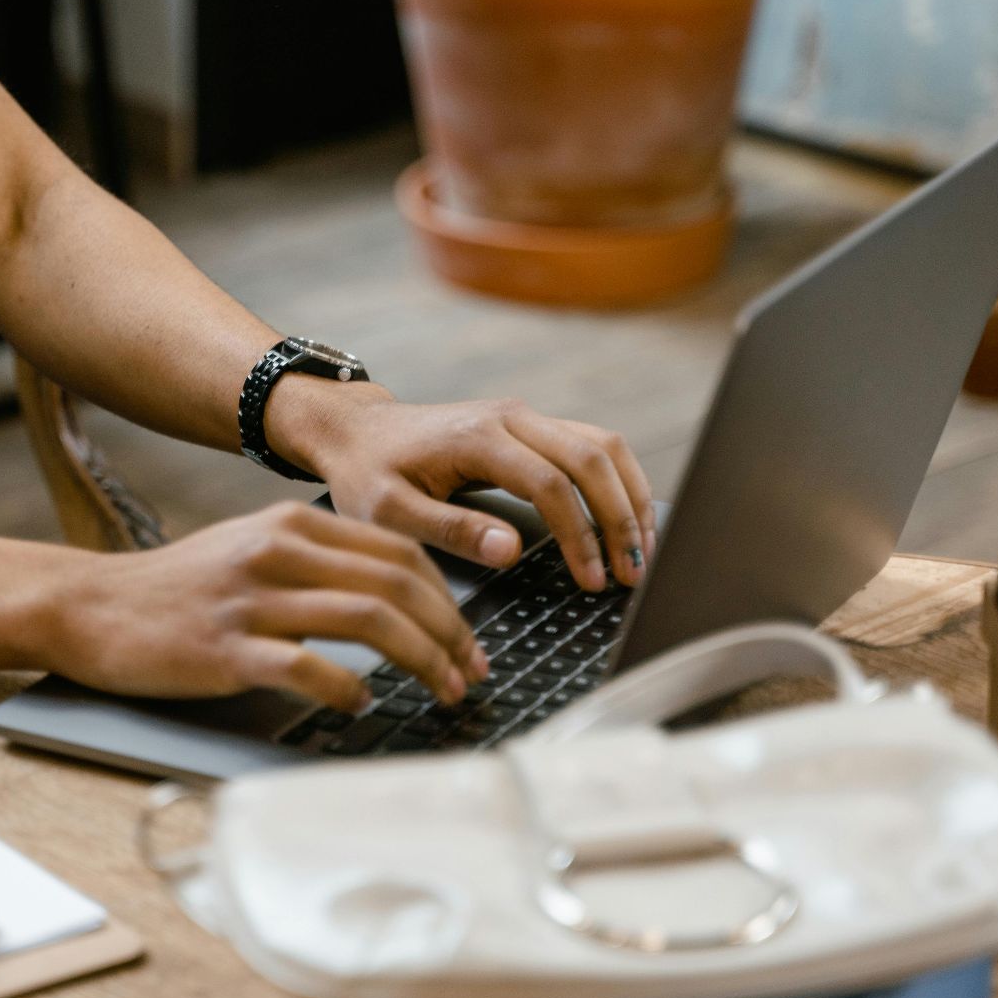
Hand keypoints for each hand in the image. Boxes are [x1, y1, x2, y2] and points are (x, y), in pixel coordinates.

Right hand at [47, 502, 487, 710]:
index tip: (467, 641)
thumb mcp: (254, 552)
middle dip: (449, 634)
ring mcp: (251, 600)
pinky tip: (361, 704)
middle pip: (396, 584)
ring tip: (439, 692)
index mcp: (292, 526)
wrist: (91, 607)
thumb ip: (320, 564)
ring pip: (366, 619)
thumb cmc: (180, 590)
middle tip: (469, 674)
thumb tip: (400, 598)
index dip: (449, 600)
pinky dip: (347, 689)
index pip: (400, 553)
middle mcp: (277, 553)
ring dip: (420, 661)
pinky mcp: (225, 648)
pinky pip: (307, 667)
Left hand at [269, 381, 654, 591]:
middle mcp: (511, 417)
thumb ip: (450, 530)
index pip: (550, 484)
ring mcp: (526, 417)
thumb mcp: (389, 512)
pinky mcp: (533, 426)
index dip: (579, 535)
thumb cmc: (368, 473)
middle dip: (620, 519)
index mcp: (477, 438)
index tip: (591, 579)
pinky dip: (618, 483)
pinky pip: (593, 446)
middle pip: (592, 458)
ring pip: (603, 446)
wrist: (358, 432)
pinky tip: (626, 521)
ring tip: (640, 552)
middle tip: (631, 574)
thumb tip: (511, 550)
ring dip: (630, 497)